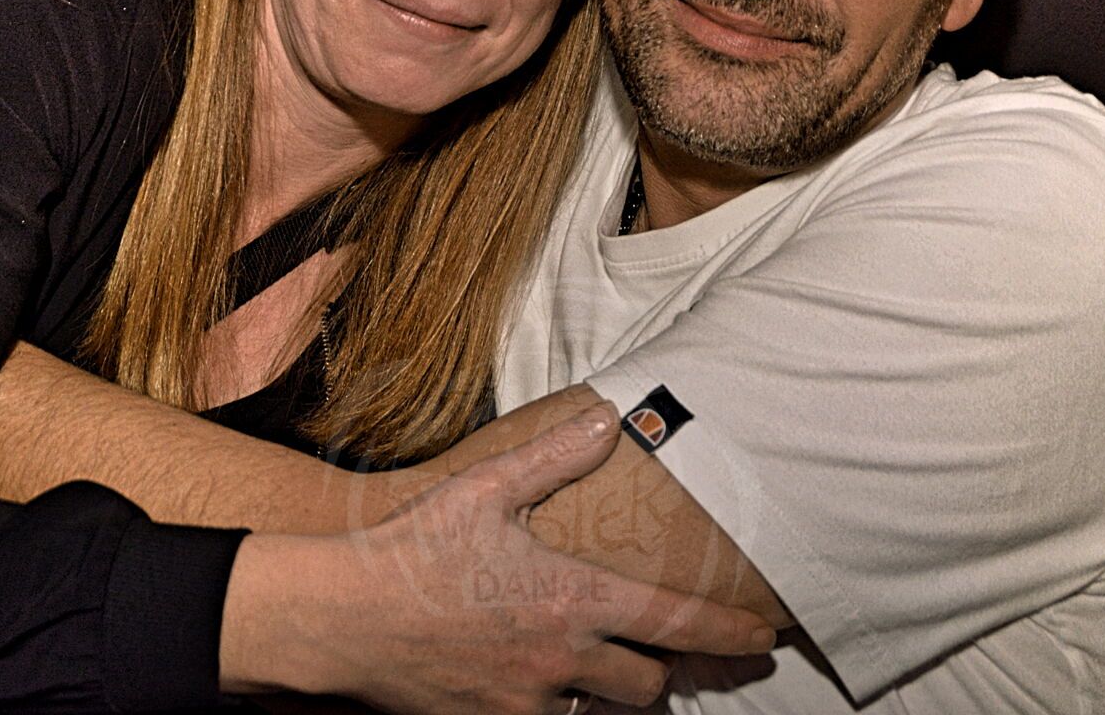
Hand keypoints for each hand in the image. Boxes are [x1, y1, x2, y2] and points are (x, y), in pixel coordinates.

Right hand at [221, 405, 773, 713]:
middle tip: (658, 653)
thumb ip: (554, 458)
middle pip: (647, 687)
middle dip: (656, 671)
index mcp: (572, 599)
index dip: (730, 635)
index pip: (676, 623)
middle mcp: (561, 661)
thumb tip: (607, 420)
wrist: (339, 618)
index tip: (765, 640)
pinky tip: (538, 689)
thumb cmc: (412, 549)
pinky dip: (557, 712)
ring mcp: (527, 705)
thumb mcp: (485, 489)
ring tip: (597, 670)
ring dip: (607, 697)